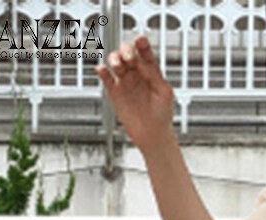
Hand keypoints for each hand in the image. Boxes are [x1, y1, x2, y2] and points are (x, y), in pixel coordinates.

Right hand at [94, 35, 175, 156]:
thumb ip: (154, 75)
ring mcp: (125, 82)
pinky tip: (102, 69)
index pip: (145, 53)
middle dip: (126, 51)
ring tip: (117, 65)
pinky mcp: (115, 92)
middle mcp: (137, 74)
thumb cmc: (163, 115)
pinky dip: (102, 72)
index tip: (140, 39)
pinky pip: (106, 78)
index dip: (142, 44)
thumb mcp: (164, 92)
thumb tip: (143, 62)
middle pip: (127, 53)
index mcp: (151, 72)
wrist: (153, 135)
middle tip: (129, 58)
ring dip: (114, 59)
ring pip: (115, 62)